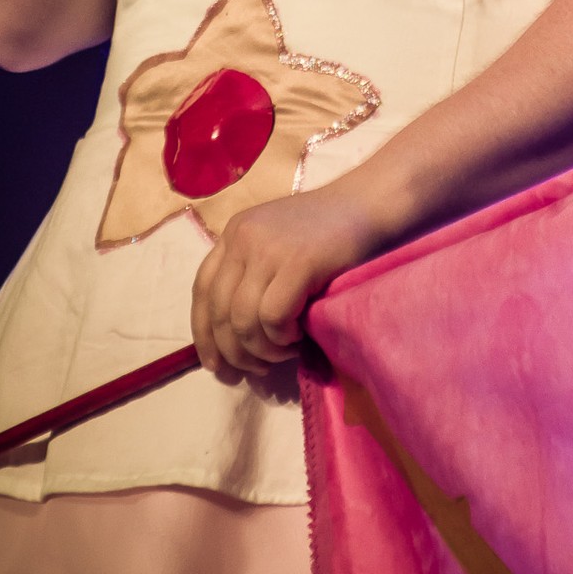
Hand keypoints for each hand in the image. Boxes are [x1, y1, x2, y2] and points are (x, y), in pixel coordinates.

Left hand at [190, 184, 386, 383]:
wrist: (370, 203)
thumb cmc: (330, 232)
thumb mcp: (277, 245)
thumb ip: (253, 275)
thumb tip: (234, 339)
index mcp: (235, 233)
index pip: (201, 290)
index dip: (204, 334)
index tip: (217, 366)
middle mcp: (243, 237)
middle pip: (219, 311)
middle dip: (234, 352)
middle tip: (258, 370)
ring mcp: (268, 248)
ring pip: (243, 321)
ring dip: (263, 349)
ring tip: (286, 350)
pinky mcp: (298, 262)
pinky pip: (273, 317)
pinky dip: (282, 337)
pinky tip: (300, 335)